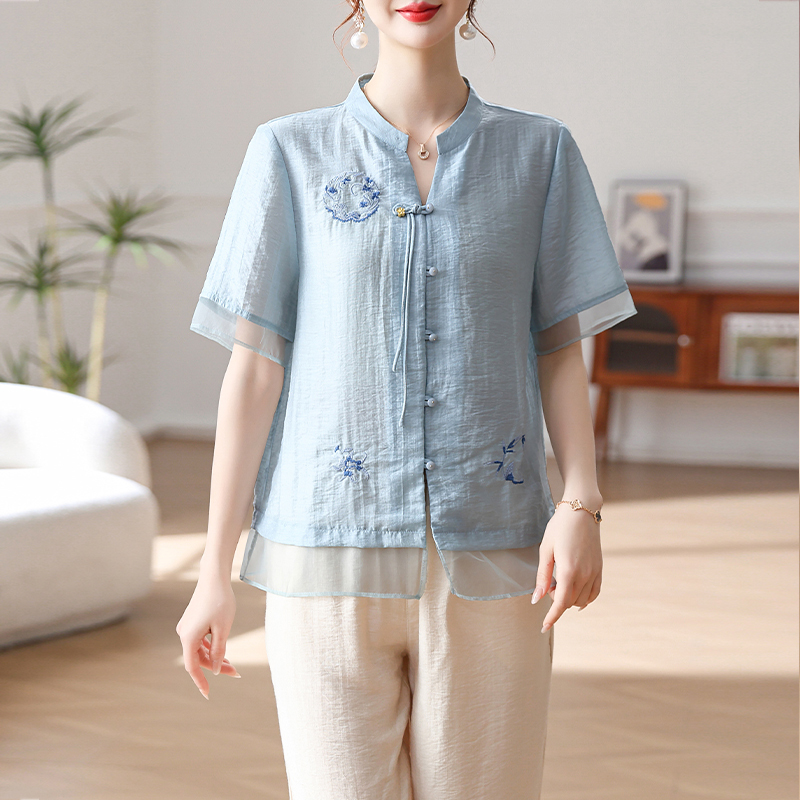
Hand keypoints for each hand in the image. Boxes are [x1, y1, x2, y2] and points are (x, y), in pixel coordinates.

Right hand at [175, 573, 239, 699]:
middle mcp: (184, 633)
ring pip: (200, 650)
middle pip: (199, 658)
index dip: (200, 682)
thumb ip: (219, 651)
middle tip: (236, 673)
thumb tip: (216, 670)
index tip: (208, 695)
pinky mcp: (192, 622)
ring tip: (233, 665)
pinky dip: (211, 647)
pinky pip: (200, 641)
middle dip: (216, 667)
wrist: (214, 577)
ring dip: (215, 658)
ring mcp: (187, 627)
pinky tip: (223, 652)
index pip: (193, 667)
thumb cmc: (221, 601)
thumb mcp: (223, 629)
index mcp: (188, 637)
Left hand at [531, 505, 602, 633]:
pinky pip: (595, 592)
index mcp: (568, 571)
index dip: (551, 617)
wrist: (581, 510)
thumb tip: (537, 599)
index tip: (543, 627)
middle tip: (547, 586)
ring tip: (559, 584)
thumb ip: (542, 577)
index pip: (560, 603)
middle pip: (570, 603)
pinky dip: (586, 599)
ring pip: (582, 600)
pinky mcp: (600, 568)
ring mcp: (594, 572)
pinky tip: (577, 597)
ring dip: (570, 600)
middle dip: (557, 602)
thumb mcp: (545, 551)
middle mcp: (584, 575)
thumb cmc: (559, 528)